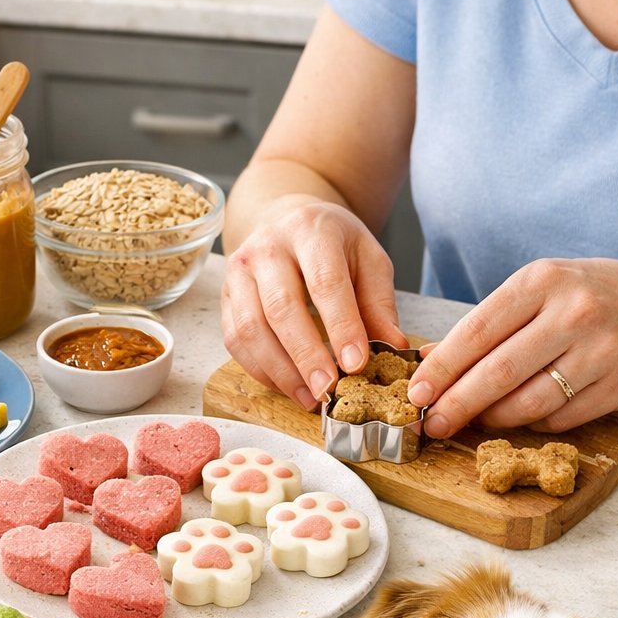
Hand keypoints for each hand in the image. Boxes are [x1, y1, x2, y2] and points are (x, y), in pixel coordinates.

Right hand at [221, 198, 406, 405]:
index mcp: (310, 231)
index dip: (341, 326)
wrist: (287, 220)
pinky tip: (288, 386)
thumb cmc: (333, 245)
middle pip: (281, 307)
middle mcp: (267, 248)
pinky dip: (261, 370)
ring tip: (310, 397)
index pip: (324, 281)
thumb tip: (392, 346)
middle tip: (329, 390)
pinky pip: (235, 340)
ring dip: (280, 370)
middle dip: (306, 356)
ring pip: (250, 328)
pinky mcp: (225, 297)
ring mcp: (239, 272)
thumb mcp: (368, 260)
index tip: (356, 364)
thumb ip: (379, 303)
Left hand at [406, 258, 617, 435]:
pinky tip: (520, 415)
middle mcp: (573, 314)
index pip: (477, 331)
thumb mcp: (535, 289)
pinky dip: (532, 423)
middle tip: (431, 423)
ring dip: (492, 418)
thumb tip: (430, 358)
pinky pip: (560, 419)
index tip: (416, 392)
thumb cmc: (585, 294)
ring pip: (529, 402)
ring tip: (473, 420)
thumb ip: (484, 323)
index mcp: (542, 282)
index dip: (442, 368)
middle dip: (457, 404)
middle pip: (499, 372)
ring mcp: (600, 352)